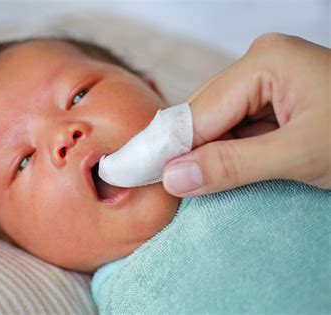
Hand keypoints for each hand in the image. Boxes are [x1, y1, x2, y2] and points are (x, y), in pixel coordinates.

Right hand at [162, 33, 329, 196]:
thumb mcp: (301, 155)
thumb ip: (233, 165)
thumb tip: (173, 176)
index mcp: (265, 62)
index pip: (198, 111)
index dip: (170, 148)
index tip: (143, 178)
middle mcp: (260, 63)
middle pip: (203, 113)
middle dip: (191, 151)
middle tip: (174, 188)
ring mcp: (267, 80)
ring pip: (217, 122)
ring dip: (212, 154)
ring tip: (205, 183)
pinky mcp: (274, 99)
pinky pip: (236, 126)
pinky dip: (231, 152)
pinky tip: (234, 170)